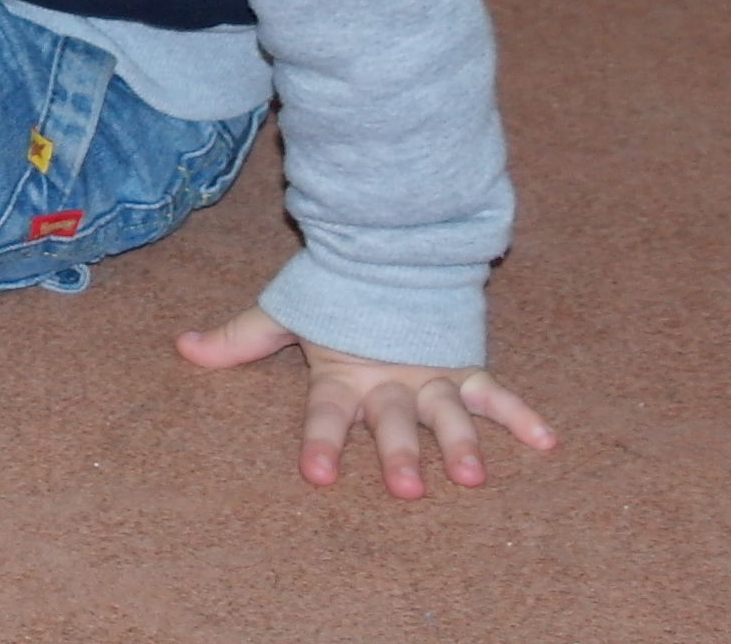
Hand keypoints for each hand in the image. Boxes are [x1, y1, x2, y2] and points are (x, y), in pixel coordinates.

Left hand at [178, 307, 556, 497]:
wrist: (389, 242)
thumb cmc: (335, 291)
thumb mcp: (284, 313)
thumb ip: (238, 338)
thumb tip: (181, 346)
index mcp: (342, 373)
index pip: (326, 414)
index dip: (320, 442)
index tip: (317, 474)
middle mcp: (388, 379)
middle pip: (393, 421)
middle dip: (398, 454)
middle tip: (405, 489)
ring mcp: (430, 372)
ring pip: (446, 413)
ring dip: (460, 444)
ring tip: (472, 476)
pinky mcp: (463, 364)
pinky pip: (496, 393)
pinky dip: (524, 415)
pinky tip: (549, 441)